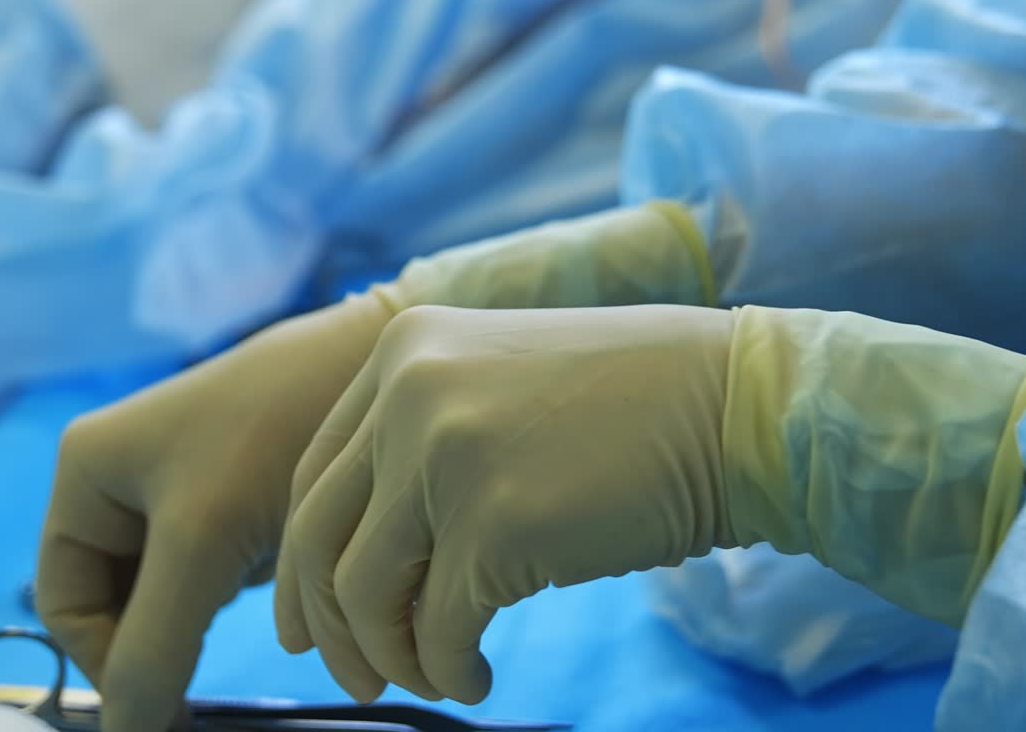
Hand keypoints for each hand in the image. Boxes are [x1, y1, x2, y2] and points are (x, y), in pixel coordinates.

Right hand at [36, 293, 389, 731]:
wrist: (369, 363)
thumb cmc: (272, 432)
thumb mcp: (201, 542)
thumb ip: (151, 649)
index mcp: (87, 469)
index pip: (66, 603)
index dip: (104, 660)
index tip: (161, 698)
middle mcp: (126, 477)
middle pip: (118, 604)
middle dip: (164, 638)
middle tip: (209, 673)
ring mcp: (184, 489)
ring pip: (174, 596)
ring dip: (210, 617)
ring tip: (258, 598)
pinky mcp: (237, 498)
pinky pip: (220, 576)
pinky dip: (246, 592)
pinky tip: (284, 572)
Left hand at [274, 303, 733, 704]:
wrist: (726, 401)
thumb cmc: (622, 405)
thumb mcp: (491, 383)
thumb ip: (416, 440)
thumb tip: (356, 564)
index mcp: (402, 348)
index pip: (314, 476)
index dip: (299, 565)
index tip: (309, 624)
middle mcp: (408, 389)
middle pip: (317, 537)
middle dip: (328, 628)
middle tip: (361, 678)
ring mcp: (445, 451)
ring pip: (362, 594)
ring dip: (392, 656)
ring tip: (436, 673)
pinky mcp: (495, 521)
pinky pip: (437, 631)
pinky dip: (449, 670)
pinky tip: (481, 672)